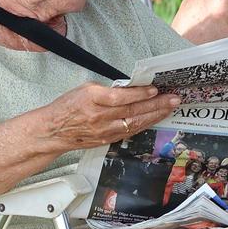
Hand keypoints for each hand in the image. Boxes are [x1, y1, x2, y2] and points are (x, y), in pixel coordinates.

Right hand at [44, 84, 177, 152]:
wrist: (53, 131)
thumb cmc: (69, 106)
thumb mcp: (85, 89)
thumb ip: (109, 90)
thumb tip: (133, 88)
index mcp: (91, 99)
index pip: (119, 97)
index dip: (139, 94)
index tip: (155, 90)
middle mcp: (98, 116)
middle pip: (132, 111)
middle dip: (156, 105)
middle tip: (174, 99)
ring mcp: (104, 131)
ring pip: (134, 123)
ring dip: (155, 115)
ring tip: (171, 107)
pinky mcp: (107, 140)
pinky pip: (130, 132)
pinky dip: (145, 124)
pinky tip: (156, 117)